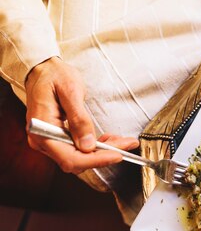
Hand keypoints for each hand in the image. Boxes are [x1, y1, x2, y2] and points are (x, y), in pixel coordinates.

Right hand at [25, 57, 138, 173]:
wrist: (43, 70)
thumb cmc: (54, 75)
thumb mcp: (70, 91)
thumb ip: (79, 119)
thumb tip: (88, 144)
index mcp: (43, 131)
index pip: (71, 158)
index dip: (96, 160)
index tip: (117, 154)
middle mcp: (43, 141)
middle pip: (77, 160)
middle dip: (104, 155)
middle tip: (127, 144)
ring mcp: (49, 141)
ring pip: (79, 157)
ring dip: (101, 151)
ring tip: (122, 141)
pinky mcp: (57, 137)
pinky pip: (76, 149)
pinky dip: (94, 146)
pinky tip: (108, 139)